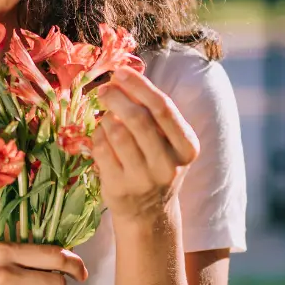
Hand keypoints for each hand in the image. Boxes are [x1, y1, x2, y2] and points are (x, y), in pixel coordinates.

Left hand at [92, 68, 199, 221]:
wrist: (149, 212)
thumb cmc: (156, 163)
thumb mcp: (167, 141)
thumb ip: (152, 112)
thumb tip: (122, 77)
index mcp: (187, 147)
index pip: (163, 108)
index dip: (139, 86)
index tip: (120, 72)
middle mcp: (169, 165)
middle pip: (139, 119)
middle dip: (118, 98)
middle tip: (105, 89)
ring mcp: (143, 179)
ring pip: (117, 133)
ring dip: (106, 118)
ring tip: (106, 117)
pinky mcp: (119, 188)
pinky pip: (101, 150)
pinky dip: (97, 136)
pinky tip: (101, 135)